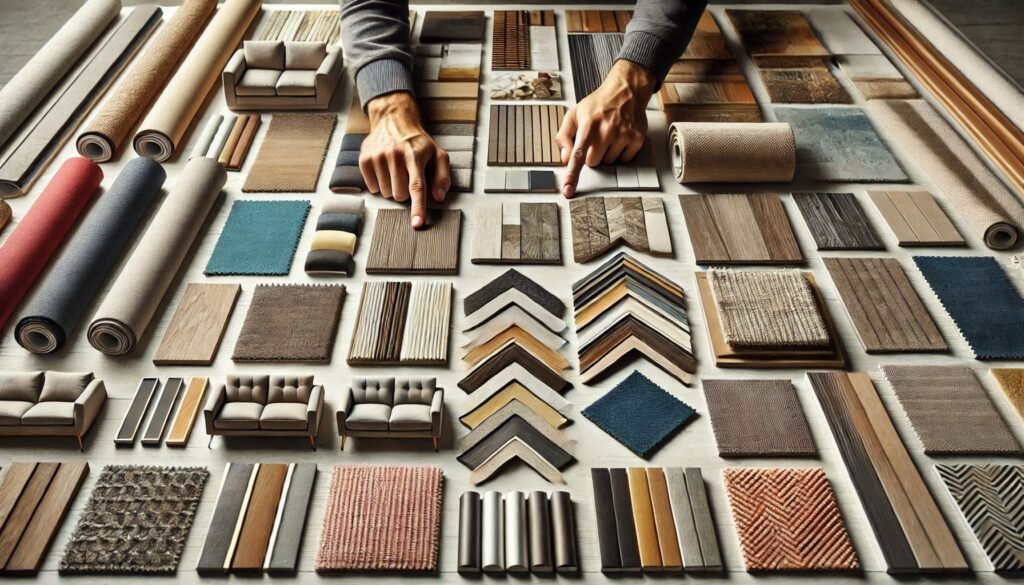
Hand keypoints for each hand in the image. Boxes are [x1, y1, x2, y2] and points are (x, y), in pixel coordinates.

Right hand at [361, 92, 449, 228]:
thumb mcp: (437, 154)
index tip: (417, 224)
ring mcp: (378, 156)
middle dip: (405, 192)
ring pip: (385, 193)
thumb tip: (438, 197)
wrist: (393, 120)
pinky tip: (384, 169)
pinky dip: (379, 184)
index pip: (417, 186)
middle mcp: (395, 155)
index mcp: (415, 155)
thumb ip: (442, 176)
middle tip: (407, 176)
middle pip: (399, 195)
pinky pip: (372, 188)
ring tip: (396, 171)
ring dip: (392, 188)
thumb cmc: (418, 143)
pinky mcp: (364, 159)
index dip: (418, 207)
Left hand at [555, 60, 656, 197]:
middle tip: (595, 138)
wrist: (625, 91)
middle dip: (592, 155)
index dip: (572, 174)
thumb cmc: (598, 105)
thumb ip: (564, 136)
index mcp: (588, 126)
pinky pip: (624, 160)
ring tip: (609, 135)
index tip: (568, 190)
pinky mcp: (637, 139)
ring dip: (607, 153)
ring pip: (609, 163)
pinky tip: (620, 138)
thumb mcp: (574, 114)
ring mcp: (623, 135)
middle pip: (593, 163)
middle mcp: (607, 131)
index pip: (578, 155)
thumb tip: (564, 158)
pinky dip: (620, 153)